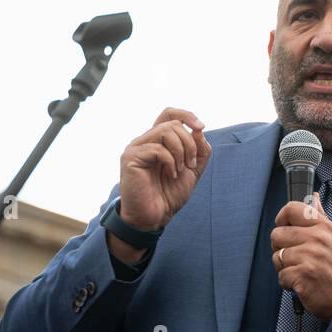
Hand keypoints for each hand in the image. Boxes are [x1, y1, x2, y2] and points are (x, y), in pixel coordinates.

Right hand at [118, 107, 211, 231]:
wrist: (155, 217)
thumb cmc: (169, 194)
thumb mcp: (192, 170)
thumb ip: (199, 150)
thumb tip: (198, 129)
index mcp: (158, 141)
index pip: (169, 114)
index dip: (187, 115)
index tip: (200, 127)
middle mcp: (145, 140)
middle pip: (172, 123)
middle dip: (190, 143)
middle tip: (190, 165)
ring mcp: (136, 148)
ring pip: (166, 131)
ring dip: (181, 151)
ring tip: (180, 170)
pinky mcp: (130, 158)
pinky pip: (157, 149)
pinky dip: (171, 162)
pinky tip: (171, 175)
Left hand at [270, 190, 331, 321]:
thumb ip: (321, 218)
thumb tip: (314, 198)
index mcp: (324, 227)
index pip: (292, 209)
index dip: (282, 218)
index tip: (284, 228)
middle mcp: (317, 238)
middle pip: (277, 234)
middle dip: (281, 248)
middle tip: (295, 258)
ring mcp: (309, 256)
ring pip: (277, 256)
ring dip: (285, 268)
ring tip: (301, 272)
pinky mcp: (302, 275)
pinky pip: (281, 275)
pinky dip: (288, 283)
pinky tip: (302, 284)